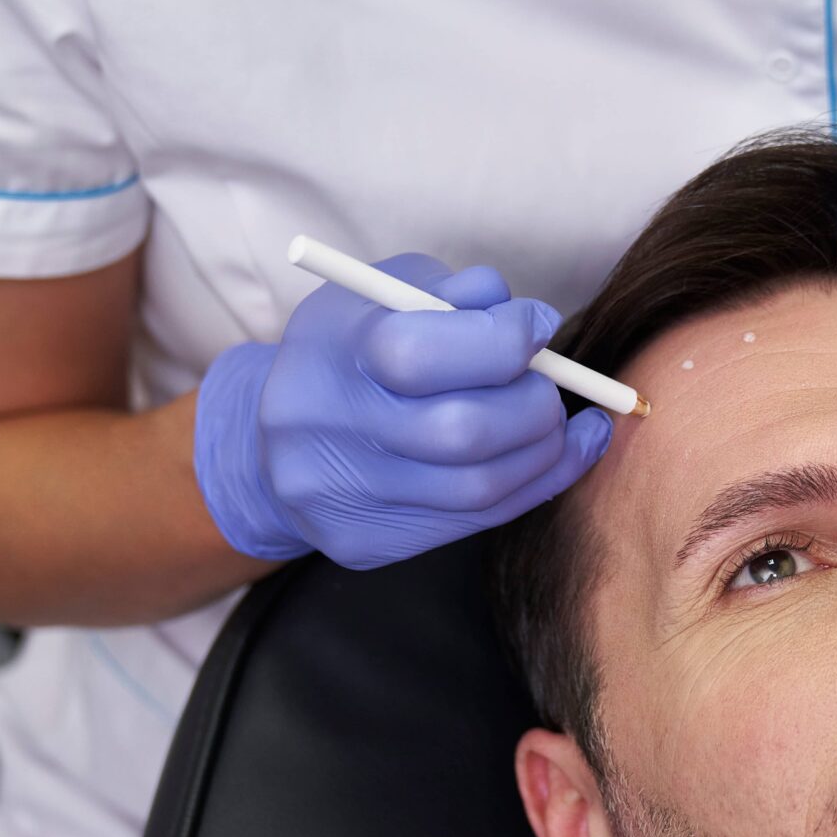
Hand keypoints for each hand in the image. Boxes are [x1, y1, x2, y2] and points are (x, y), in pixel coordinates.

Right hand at [192, 255, 613, 568]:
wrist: (275, 440)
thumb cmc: (352, 349)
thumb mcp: (389, 294)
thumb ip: (455, 292)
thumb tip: (526, 319)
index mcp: (333, 353)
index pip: (421, 354)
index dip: (503, 339)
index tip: (536, 327)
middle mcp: (328, 430)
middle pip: (461, 431)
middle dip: (532, 404)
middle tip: (550, 384)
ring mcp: (343, 496)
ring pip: (479, 487)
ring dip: (545, 452)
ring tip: (561, 423)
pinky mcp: (364, 543)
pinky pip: (473, 522)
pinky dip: (533, 486)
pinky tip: (561, 456)